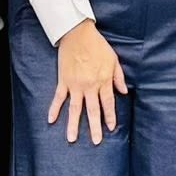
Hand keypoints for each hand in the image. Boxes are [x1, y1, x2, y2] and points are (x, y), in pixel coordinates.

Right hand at [50, 19, 126, 144]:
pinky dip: (54, 109)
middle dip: (94, 127)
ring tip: (71, 139)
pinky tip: (50, 120)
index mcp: (103, 81)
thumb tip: (124, 92)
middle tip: (95, 141)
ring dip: (73, 125)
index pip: (108, 103)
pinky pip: (58, 98)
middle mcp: (89, 86)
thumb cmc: (97, 46)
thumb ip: (118, 77)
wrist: (78, 34)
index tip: (110, 128)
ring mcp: (75, 85)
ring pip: (74, 109)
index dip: (110, 116)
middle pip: (92, 110)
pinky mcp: (63, 80)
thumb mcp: (113, 59)